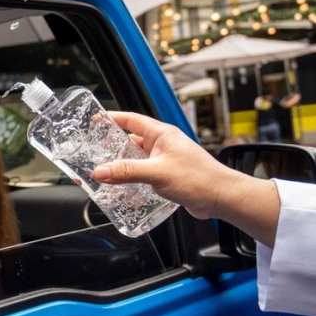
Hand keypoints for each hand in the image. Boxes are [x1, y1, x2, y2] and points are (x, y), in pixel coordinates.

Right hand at [92, 112, 239, 218]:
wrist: (221, 197)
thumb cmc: (199, 178)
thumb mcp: (157, 172)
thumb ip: (127, 172)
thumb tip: (101, 171)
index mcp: (162, 134)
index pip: (131, 120)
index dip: (112, 118)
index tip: (96, 120)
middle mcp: (163, 145)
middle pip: (131, 140)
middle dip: (112, 146)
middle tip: (95, 153)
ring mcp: (165, 160)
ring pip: (136, 159)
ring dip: (122, 165)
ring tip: (106, 172)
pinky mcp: (167, 175)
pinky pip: (144, 173)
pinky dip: (132, 178)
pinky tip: (124, 188)